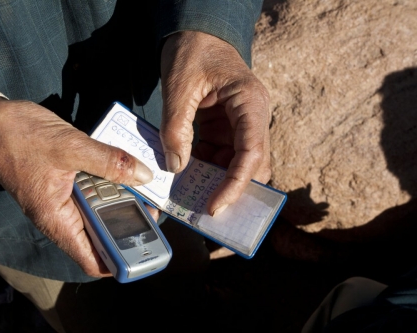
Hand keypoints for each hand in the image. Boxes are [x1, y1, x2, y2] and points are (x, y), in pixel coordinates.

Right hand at [0, 91, 152, 276]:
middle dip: (127, 225)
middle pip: (100, 236)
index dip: (121, 260)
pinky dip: (107, 184)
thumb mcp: (70, 146)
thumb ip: (110, 161)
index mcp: (57, 220)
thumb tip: (144, 176)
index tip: (145, 244)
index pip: (92, 260)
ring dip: (119, 202)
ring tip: (143, 187)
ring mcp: (61, 201)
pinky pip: (90, 192)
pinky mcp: (63, 185)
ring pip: (97, 212)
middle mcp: (59, 217)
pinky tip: (123, 170)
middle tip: (152, 206)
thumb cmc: (19, 136)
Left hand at [160, 31, 270, 215]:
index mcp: (250, 103)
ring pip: (237, 164)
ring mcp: (240, 123)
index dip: (236, 184)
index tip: (215, 206)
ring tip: (192, 197)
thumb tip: (177, 167)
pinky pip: (221, 156)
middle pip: (253, 164)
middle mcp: (252, 116)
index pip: (252, 152)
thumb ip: (176, 127)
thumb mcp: (178, 86)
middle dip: (232, 190)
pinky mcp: (226, 127)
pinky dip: (206, 169)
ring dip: (217, 182)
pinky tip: (187, 176)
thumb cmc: (192, 50)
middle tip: (208, 211)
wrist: (195, 32)